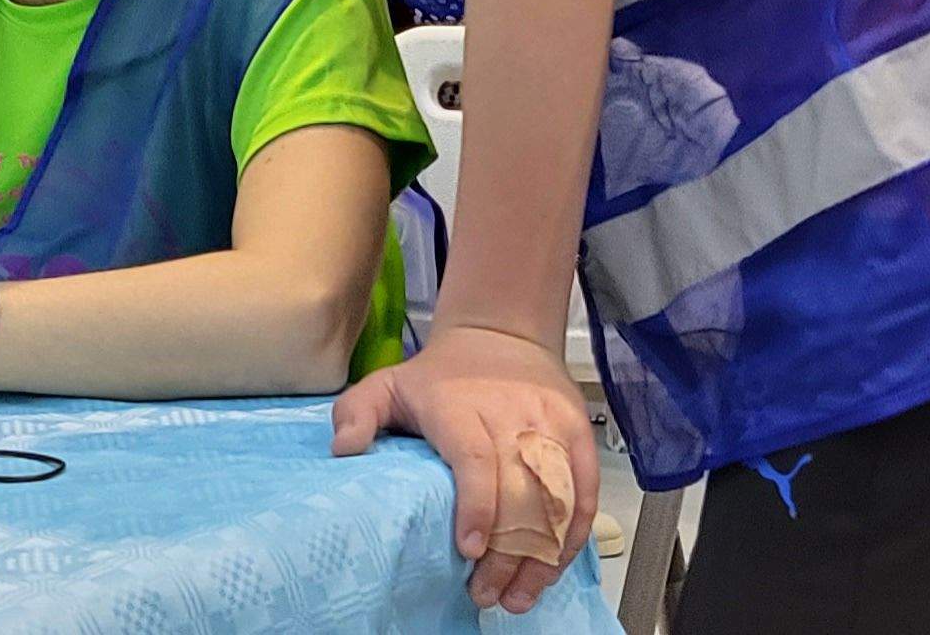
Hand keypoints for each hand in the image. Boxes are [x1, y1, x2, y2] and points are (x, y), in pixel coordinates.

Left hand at [331, 323, 596, 613]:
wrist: (502, 332)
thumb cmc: (440, 374)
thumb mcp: (387, 382)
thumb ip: (357, 413)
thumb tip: (344, 450)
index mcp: (459, 406)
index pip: (475, 458)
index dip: (477, 507)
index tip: (469, 550)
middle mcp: (511, 414)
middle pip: (518, 491)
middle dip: (506, 553)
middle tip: (487, 594)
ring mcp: (550, 423)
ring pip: (557, 497)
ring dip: (542, 555)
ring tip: (519, 596)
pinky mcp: (579, 432)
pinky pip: (585, 490)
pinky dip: (574, 533)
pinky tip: (553, 566)